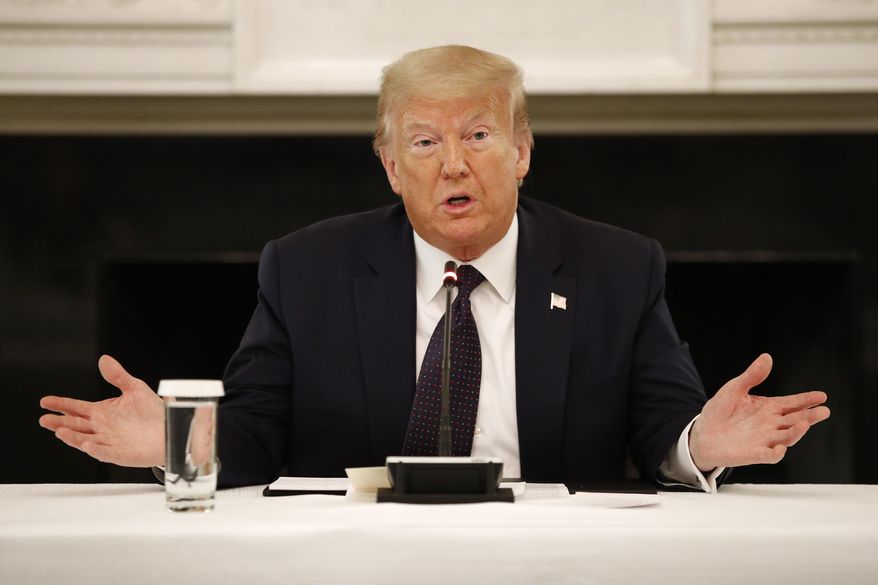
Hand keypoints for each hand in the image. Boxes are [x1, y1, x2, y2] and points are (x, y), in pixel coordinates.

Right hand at [39, 355, 164, 467]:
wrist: (170, 429)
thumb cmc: (152, 412)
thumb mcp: (135, 389)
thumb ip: (118, 376)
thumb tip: (104, 359)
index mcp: (102, 413)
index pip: (76, 408)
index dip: (61, 404)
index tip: (45, 401)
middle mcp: (102, 428)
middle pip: (75, 425)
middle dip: (59, 422)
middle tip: (44, 419)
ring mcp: (109, 442)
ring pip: (85, 440)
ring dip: (72, 437)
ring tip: (59, 431)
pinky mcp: (121, 454)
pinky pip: (105, 453)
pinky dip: (95, 449)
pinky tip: (86, 444)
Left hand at [689, 353, 829, 471]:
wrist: (703, 434)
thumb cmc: (720, 411)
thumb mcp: (734, 389)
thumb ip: (751, 376)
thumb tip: (767, 357)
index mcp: (769, 408)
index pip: (792, 403)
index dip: (807, 400)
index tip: (821, 396)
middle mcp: (771, 425)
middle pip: (795, 420)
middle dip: (810, 416)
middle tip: (824, 410)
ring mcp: (764, 440)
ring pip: (787, 437)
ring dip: (796, 432)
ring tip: (805, 423)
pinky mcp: (753, 454)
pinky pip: (768, 455)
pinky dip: (776, 453)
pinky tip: (781, 448)